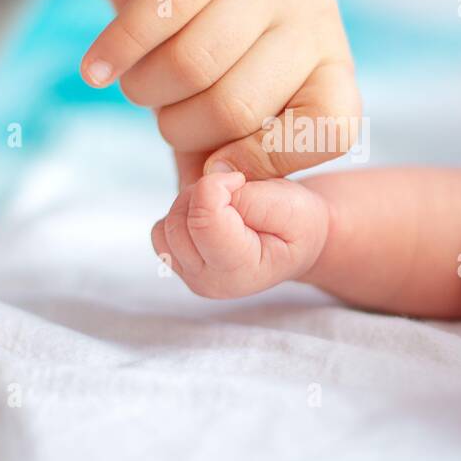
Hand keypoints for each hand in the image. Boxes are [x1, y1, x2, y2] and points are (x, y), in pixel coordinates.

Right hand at [80, 0, 359, 187]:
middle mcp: (315, 14)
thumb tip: (208, 219)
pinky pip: (161, 7)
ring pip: (193, 61)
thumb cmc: (187, 53)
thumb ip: (215, 174)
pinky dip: (115, 51)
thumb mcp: (210, 122)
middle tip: (162, 113)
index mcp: (332, 68)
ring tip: (134, 81)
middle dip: (180, 128)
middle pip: (238, 106)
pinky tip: (94, 69)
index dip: (262, 163)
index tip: (212, 165)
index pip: (328, 134)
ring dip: (143, 90)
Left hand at [152, 170, 329, 298]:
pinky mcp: (178, 264)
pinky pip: (162, 231)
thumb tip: (206, 186)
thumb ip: (248, 198)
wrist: (298, 240)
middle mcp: (210, 281)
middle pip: (179, 224)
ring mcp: (191, 276)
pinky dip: (181, 215)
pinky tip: (210, 214)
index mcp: (241, 271)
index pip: (204, 222)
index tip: (240, 179)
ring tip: (224, 204)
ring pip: (166, 227)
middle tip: (234, 190)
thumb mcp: (290, 205)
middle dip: (202, 194)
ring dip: (189, 204)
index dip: (216, 186)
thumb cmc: (298, 222)